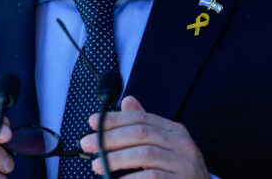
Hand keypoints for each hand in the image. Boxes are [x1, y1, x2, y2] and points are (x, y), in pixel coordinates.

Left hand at [80, 95, 209, 177]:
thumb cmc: (178, 173)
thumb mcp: (164, 146)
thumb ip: (145, 126)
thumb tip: (127, 101)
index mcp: (175, 131)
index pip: (141, 118)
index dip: (115, 119)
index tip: (93, 122)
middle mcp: (182, 144)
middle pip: (141, 133)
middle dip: (110, 137)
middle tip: (87, 144)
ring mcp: (184, 164)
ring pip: (145, 154)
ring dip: (115, 159)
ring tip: (96, 164)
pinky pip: (151, 177)